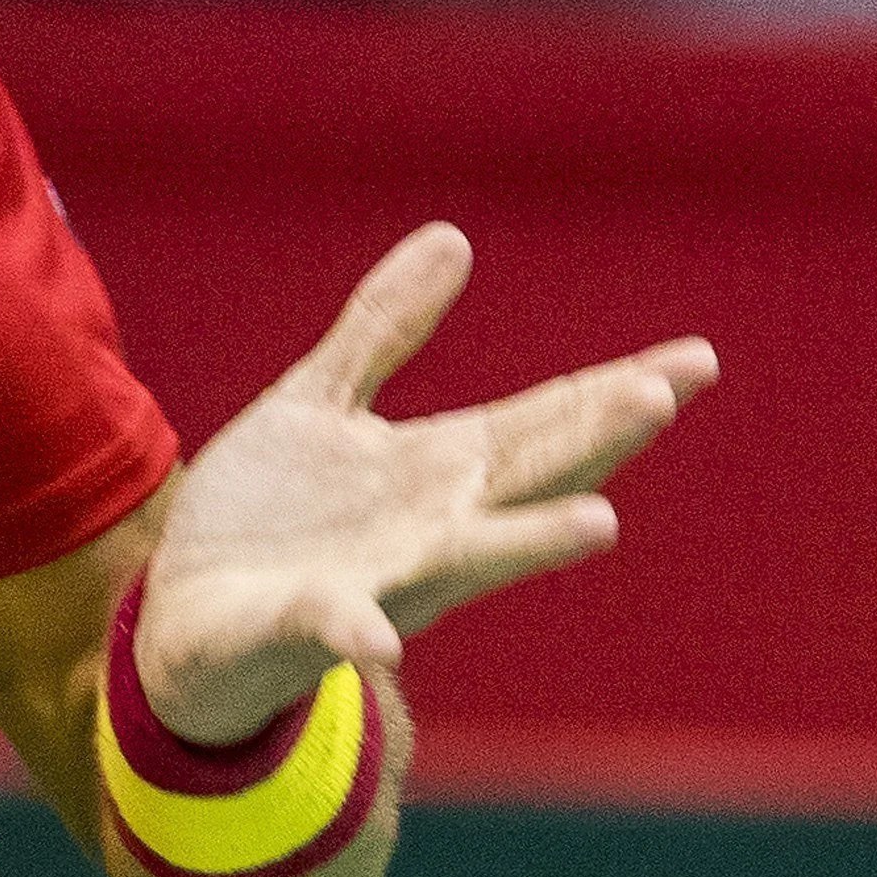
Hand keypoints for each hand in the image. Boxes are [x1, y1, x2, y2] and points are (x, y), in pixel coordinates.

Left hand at [141, 224, 718, 744]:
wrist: (179, 617)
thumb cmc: (266, 519)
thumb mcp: (320, 402)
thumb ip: (384, 331)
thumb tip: (455, 237)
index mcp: (436, 470)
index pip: (545, 421)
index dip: (617, 389)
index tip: (696, 359)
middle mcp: (429, 528)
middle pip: (527, 476)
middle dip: (594, 441)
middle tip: (664, 397)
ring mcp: (376, 580)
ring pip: (465, 559)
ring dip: (529, 541)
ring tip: (600, 523)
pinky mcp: (306, 624)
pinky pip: (337, 625)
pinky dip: (359, 629)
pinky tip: (381, 639)